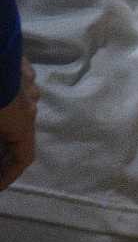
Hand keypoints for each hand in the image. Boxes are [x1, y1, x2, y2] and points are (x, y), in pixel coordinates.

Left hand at [0, 65, 33, 190]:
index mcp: (22, 122)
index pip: (24, 158)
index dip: (10, 176)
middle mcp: (31, 104)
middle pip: (20, 134)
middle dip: (3, 151)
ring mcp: (27, 82)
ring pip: (19, 109)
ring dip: (5, 125)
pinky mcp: (19, 66)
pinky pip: (16, 88)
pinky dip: (6, 101)